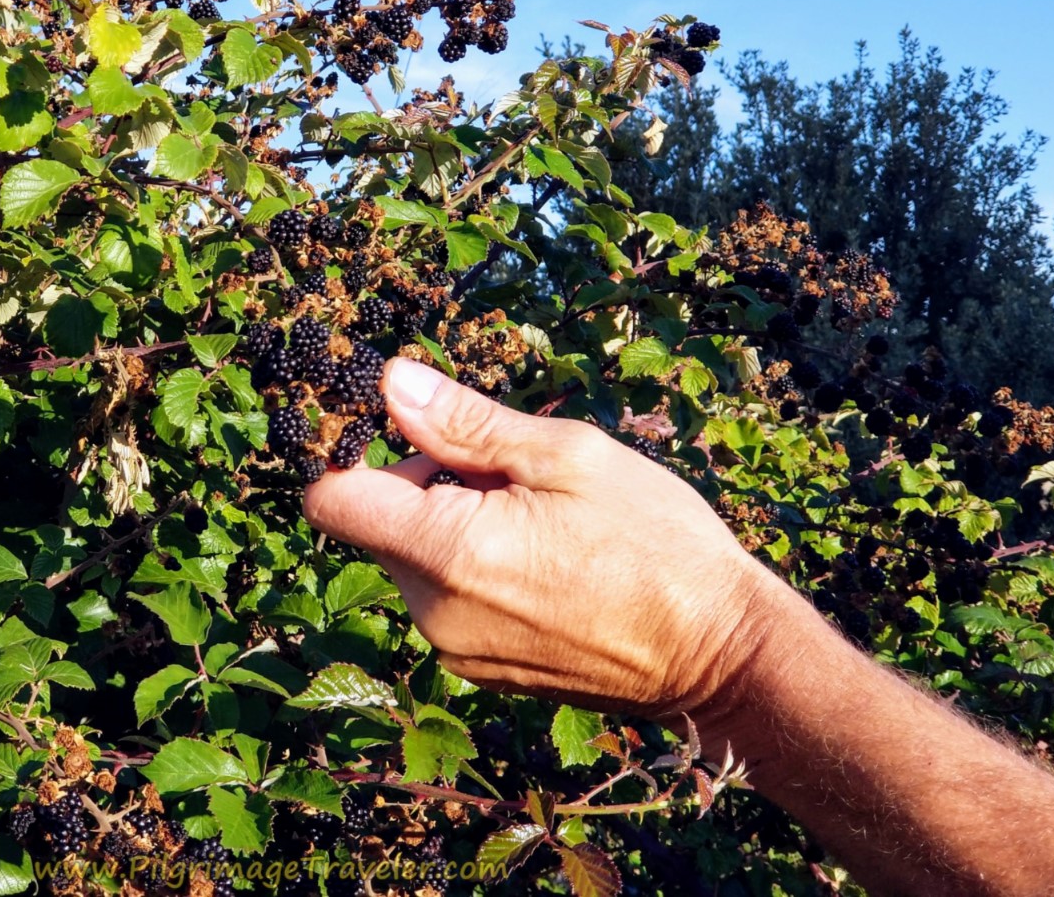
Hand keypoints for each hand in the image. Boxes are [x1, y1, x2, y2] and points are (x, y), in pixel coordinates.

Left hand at [303, 358, 778, 716]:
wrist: (722, 656)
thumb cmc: (655, 543)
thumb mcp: (565, 456)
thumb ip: (465, 422)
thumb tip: (391, 382)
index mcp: (445, 551)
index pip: (331, 499)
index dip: (352, 453)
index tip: (402, 428)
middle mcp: (433, 611)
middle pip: (375, 525)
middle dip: (421, 484)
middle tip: (506, 469)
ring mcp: (455, 650)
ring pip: (412, 562)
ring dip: (449, 526)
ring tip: (537, 516)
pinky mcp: (480, 670)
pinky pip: (445, 600)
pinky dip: (472, 569)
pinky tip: (544, 559)